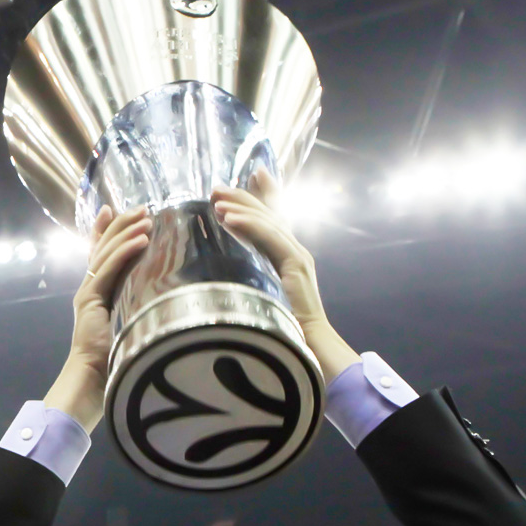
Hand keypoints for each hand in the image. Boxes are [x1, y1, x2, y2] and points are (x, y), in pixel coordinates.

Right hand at [44, 205, 150, 432]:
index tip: (112, 209)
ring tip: (146, 216)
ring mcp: (88, 293)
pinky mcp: (90, 299)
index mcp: (96, 294)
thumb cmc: (115, 361)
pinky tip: (141, 239)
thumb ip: (138, 309)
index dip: (104, 230)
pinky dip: (124, 252)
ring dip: (126, 231)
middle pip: (103, 246)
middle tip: (142, 206)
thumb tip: (164, 299)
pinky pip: (109, 269)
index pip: (99, 254)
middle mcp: (89, 289)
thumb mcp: (130, 327)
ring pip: (106, 253)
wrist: (91, 380)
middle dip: (121, 224)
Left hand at [212, 170, 357, 382]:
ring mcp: (298, 257)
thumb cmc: (282, 330)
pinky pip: (270, 240)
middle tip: (216, 187)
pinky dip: (249, 227)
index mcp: (288, 257)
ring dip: (240, 209)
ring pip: (268, 223)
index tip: (246, 177)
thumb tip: (224, 276)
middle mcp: (296, 251)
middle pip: (269, 215)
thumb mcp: (261, 298)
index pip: (274, 218)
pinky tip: (229, 220)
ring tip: (216, 200)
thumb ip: (250, 280)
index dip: (262, 195)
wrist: (309, 347)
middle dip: (243, 198)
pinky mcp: (296, 266)